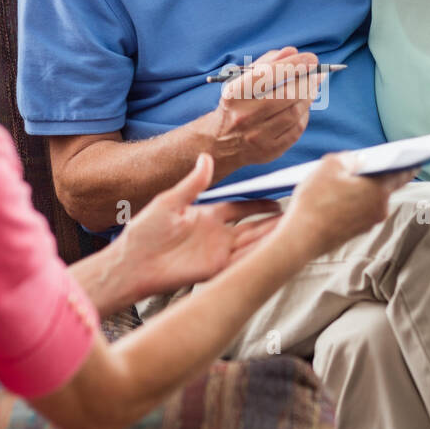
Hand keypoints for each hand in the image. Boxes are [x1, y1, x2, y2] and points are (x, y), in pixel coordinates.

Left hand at [111, 153, 280, 297]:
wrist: (132, 263)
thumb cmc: (145, 232)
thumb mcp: (170, 201)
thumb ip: (193, 183)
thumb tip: (207, 158)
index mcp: (207, 217)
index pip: (241, 209)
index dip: (258, 205)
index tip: (278, 200)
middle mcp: (216, 235)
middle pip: (253, 227)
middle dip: (273, 222)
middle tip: (297, 214)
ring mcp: (217, 254)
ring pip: (252, 244)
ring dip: (271, 239)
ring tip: (294, 230)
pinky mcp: (215, 270)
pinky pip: (242, 262)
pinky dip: (259, 257)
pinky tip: (275, 250)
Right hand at [202, 47, 321, 173]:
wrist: (220, 142)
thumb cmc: (236, 104)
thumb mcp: (241, 81)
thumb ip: (266, 63)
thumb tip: (292, 52)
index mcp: (235, 94)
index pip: (269, 74)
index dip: (294, 65)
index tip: (312, 59)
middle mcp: (244, 116)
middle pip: (286, 95)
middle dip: (307, 82)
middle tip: (317, 75)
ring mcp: (257, 136)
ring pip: (294, 113)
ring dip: (308, 98)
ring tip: (311, 89)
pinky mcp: (269, 151)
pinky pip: (296, 130)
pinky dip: (304, 116)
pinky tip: (303, 108)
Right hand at [280, 153, 414, 260]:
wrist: (300, 239)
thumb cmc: (315, 201)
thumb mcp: (329, 166)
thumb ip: (348, 158)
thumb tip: (356, 161)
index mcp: (379, 191)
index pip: (402, 174)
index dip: (408, 164)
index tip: (417, 159)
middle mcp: (379, 209)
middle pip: (383, 186)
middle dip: (375, 175)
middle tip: (364, 164)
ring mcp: (367, 224)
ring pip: (368, 200)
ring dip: (359, 190)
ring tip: (339, 180)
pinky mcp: (354, 233)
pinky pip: (357, 212)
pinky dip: (350, 204)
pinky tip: (333, 199)